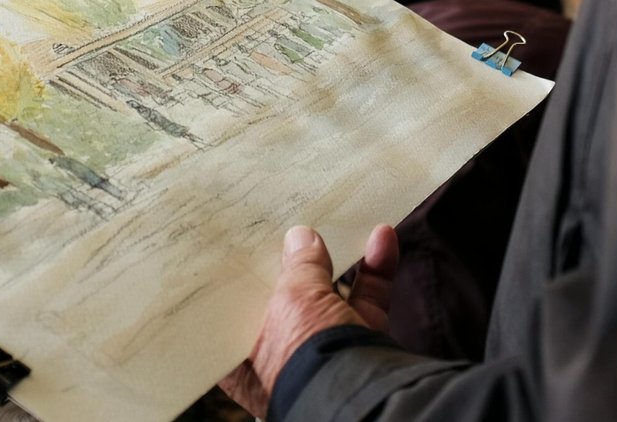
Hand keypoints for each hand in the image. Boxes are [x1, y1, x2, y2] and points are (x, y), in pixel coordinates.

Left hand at [219, 225, 397, 417]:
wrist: (359, 394)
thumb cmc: (304, 357)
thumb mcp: (294, 299)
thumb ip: (299, 266)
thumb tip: (302, 238)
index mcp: (244, 358)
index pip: (235, 311)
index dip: (242, 277)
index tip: (246, 243)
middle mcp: (281, 355)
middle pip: (286, 298)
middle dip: (297, 261)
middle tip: (296, 223)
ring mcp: (323, 350)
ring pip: (331, 295)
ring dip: (342, 257)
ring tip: (342, 221)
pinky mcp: (361, 345)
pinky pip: (367, 302)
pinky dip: (376, 271)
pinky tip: (382, 239)